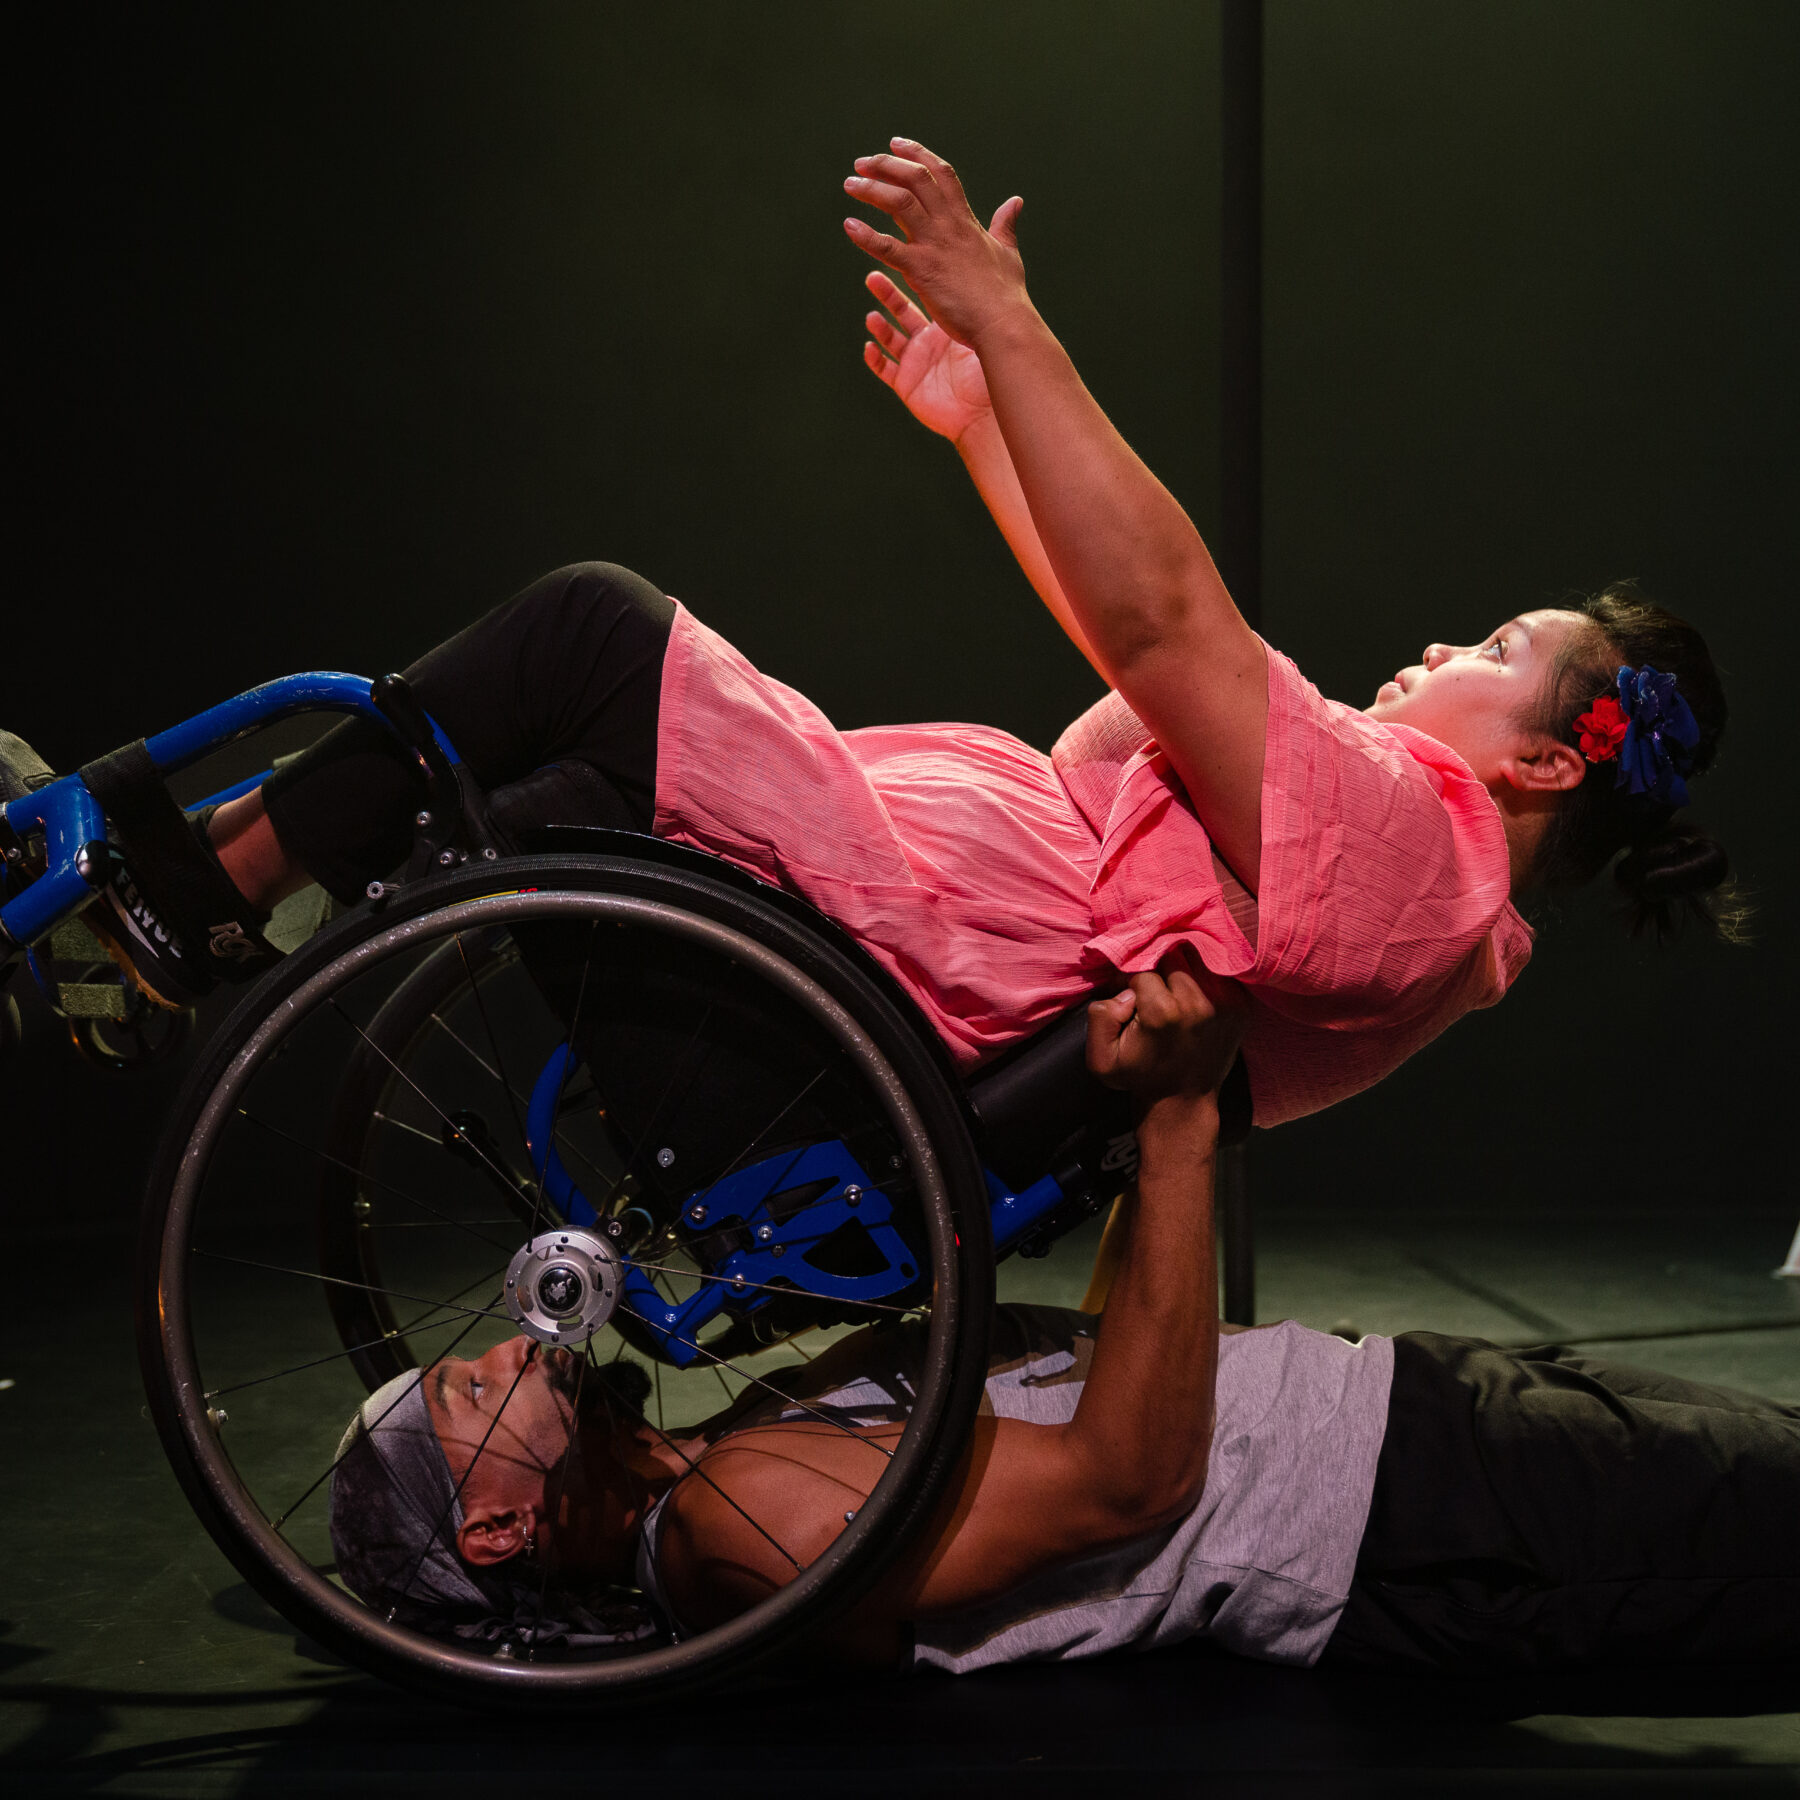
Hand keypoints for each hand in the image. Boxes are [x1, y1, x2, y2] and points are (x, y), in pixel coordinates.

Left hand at [843, 138, 1030, 348]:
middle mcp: (948, 225)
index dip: (917, 155)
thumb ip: (1005, 225)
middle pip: (915, 179)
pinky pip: (887, 248)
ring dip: (871, 189)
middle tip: (862, 163)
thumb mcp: (1008, 251)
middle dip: (886, 165)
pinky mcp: (921, 270)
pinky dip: (866, 235)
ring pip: (899, 202)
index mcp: (965, 219)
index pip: (940, 174)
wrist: (1002, 322)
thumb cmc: (1005, 294)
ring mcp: (934, 246)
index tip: (896, 144)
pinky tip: (849, 226)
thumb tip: (1015, 202)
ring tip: (850, 184)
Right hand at [862, 270, 992, 443]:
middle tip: (873, 278)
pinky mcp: (908, 385)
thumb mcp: (981, 334)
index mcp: (947, 326)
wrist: (984, 414)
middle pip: (902, 312)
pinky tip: (869, 347)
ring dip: (879, 327)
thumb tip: (974, 270)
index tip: (903, 259)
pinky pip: (885, 370)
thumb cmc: (990, 375)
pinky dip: (875, 359)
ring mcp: (917, 364)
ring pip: (890, 339)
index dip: (912, 280)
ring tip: (872, 317)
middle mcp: (929, 342)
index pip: (925, 297)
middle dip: (887, 295)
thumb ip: (970, 307)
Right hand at [1086, 950, 1247, 1103]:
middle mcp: (1197, 1004)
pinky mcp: (1241, 1006)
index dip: (1131, 978)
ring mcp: (1224, 1003)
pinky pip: (1219, 972)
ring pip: (1197, 958)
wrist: (1183, 1101)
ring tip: (1173, 988)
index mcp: (1163, 1012)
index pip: (1142, 968)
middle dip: (1159, 966)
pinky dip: (1205, 975)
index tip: (1131, 996)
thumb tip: (1127, 991)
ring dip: (1182, 967)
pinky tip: (1194, 993)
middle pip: (1173, 955)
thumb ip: (1100, 1016)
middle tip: (1154, 989)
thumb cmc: (1139, 1077)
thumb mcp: (1100, 1058)